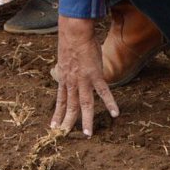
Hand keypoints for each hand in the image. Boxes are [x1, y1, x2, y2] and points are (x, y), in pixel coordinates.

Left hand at [51, 16, 119, 136]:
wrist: (74, 32)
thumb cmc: (70, 42)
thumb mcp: (64, 59)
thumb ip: (66, 69)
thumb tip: (64, 71)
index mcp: (64, 79)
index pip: (59, 101)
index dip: (57, 114)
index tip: (54, 127)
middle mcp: (71, 82)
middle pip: (69, 106)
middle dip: (67, 122)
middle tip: (65, 136)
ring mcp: (83, 80)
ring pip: (84, 104)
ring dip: (86, 120)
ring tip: (88, 134)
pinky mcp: (95, 74)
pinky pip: (103, 92)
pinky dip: (109, 102)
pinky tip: (115, 113)